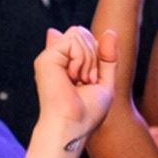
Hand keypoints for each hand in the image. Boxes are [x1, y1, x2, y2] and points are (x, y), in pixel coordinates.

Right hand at [34, 24, 118, 148]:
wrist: (73, 125)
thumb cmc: (87, 113)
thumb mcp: (105, 81)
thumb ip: (108, 56)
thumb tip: (110, 31)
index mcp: (67, 64)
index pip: (88, 40)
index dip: (98, 56)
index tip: (90, 81)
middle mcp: (57, 58)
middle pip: (84, 34)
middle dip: (94, 57)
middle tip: (86, 81)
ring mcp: (51, 57)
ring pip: (80, 34)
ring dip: (88, 60)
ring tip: (79, 81)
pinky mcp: (46, 57)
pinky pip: (74, 40)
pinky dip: (81, 59)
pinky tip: (73, 77)